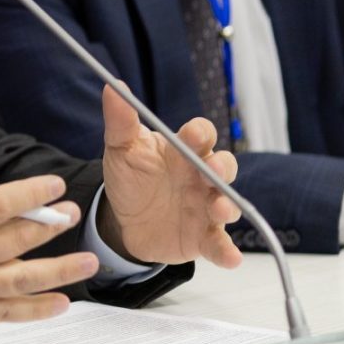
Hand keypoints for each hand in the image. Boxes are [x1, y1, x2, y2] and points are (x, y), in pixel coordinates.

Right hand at [0, 104, 98, 331]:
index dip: (30, 194)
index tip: (54, 184)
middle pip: (15, 241)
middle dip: (50, 226)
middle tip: (75, 213)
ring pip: (19, 281)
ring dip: (58, 272)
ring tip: (88, 263)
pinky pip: (3, 312)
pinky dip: (33, 309)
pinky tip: (59, 303)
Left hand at [98, 85, 241, 268]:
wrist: (122, 220)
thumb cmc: (130, 177)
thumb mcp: (121, 149)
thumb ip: (120, 121)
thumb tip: (112, 85)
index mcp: (184, 151)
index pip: (201, 135)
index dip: (199, 135)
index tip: (192, 136)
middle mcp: (201, 178)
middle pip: (223, 167)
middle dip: (221, 168)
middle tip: (211, 171)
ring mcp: (206, 208)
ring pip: (228, 204)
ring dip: (228, 206)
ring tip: (220, 209)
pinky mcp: (203, 237)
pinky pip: (220, 244)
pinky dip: (228, 251)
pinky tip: (231, 258)